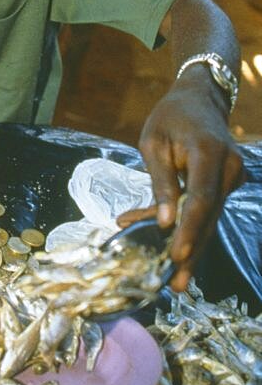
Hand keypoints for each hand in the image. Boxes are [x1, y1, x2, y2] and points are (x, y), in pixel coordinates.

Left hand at [119, 82, 242, 291]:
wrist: (199, 99)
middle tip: (176, 285)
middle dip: (192, 252)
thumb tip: (166, 222)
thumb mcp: (153, 142)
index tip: (177, 254)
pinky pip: (205, 209)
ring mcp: (232, 177)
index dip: (189, 229)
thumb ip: (160, 180)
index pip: (201, 198)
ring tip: (175, 279)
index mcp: (209, 152)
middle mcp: (228, 168)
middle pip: (208, 216)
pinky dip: (186, 225)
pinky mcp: (226, 184)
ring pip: (208, 218)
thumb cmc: (170, 117)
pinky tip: (164, 241)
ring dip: (189, 245)